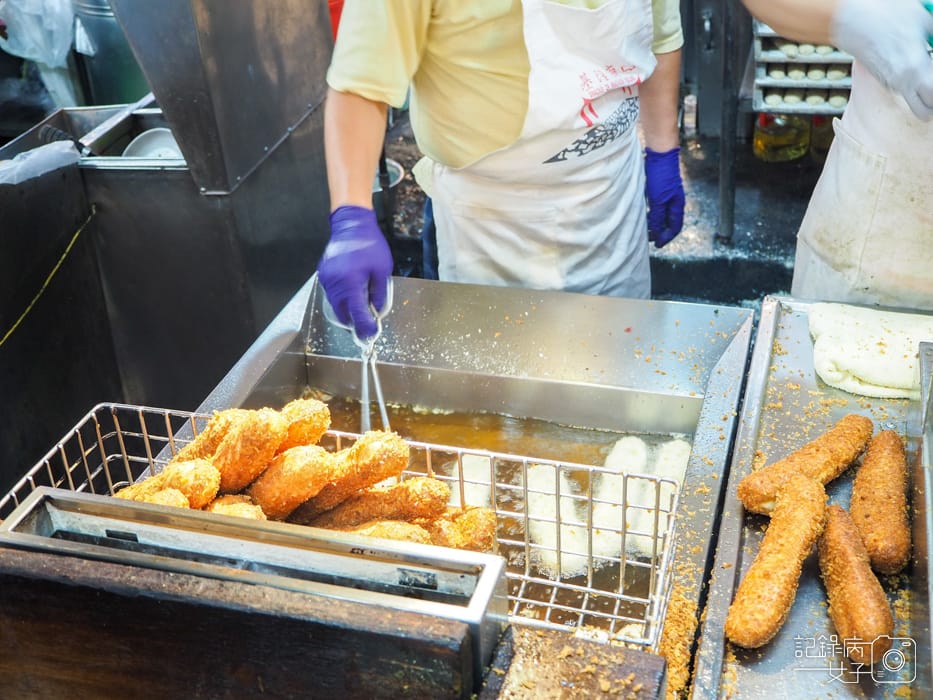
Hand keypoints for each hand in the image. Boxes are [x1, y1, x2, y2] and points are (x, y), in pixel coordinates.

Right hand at [317, 205, 392, 339]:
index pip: (357, 314)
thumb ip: (379, 293)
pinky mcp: (324, 275)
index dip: (364, 327)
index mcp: (351, 284)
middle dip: (354, 323)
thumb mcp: (382, 270)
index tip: (370, 335)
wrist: (351, 224)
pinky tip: (352, 295)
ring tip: (361, 310)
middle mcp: (335, 284)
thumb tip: (376, 311)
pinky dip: (342, 299)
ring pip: (336, 306)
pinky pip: (332, 294)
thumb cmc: (369, 245)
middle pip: (342, 314)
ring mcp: (327, 280)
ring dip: (347, 311)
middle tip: (366, 326)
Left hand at [644, 147, 684, 247]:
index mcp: (677, 205)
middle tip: (649, 239)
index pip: (675, 227)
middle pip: (668, 222)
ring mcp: (666, 194)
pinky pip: (655, 206)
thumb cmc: (661, 175)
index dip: (667, 237)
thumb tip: (655, 232)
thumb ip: (656, 216)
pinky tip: (642, 215)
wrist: (659, 154)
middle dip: (660, 232)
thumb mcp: (658, 200)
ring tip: (645, 229)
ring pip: (661, 214)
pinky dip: (650, 213)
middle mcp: (674, 201)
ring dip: (654, 223)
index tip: (658, 245)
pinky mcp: (658, 188)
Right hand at [832, 0, 932, 119]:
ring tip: (927, 70)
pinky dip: (913, 82)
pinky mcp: (883, 79)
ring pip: (914, 101)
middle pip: (925, 111)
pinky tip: (914, 62)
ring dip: (925, 92)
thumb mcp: (925, 19)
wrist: (849, 20)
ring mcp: (890, 83)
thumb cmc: (884, 15)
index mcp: (914, 69)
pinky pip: (904, 88)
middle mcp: (901, 82)